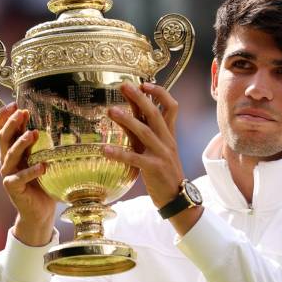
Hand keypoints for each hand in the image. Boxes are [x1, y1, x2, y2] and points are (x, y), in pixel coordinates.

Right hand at [0, 103, 55, 245]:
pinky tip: (43, 166)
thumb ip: (44, 145)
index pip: (0, 130)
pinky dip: (32, 172)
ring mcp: (9, 174)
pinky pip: (20, 178)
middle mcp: (7, 160)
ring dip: (21, 143)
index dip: (3, 117)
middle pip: (3, 138)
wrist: (40, 211)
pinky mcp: (13, 189)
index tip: (14, 103)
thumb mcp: (44, 159)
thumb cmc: (44, 183)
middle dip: (11, 124)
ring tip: (34, 134)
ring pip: (10, 155)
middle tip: (23, 112)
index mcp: (13, 151)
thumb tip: (59, 122)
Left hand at [104, 82, 184, 208]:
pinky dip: (119, 153)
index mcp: (169, 134)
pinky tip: (104, 149)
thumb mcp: (155, 148)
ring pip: (145, 132)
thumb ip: (143, 131)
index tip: (144, 84)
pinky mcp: (153, 168)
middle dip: (140, 98)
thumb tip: (128, 112)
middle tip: (124, 86)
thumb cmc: (163, 171)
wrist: (176, 197)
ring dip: (127, 120)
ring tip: (110, 110)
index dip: (159, 93)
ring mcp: (161, 154)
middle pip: (155, 114)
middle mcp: (167, 140)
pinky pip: (134, 158)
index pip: (171, 106)